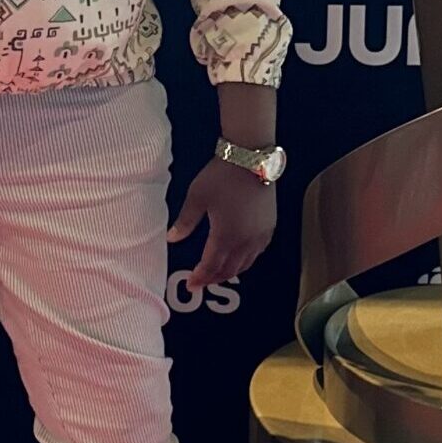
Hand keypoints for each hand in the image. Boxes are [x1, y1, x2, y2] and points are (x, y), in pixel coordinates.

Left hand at [167, 155, 277, 288]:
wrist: (251, 158)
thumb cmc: (221, 176)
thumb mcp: (197, 197)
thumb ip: (185, 221)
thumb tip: (171, 238)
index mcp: (226, 236)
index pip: (211, 266)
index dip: (200, 277)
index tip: (191, 284)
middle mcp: (246, 241)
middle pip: (230, 269)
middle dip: (214, 278)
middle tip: (202, 281)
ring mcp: (261, 235)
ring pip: (246, 264)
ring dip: (231, 271)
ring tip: (218, 273)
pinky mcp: (270, 226)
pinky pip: (258, 252)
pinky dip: (246, 260)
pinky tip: (239, 257)